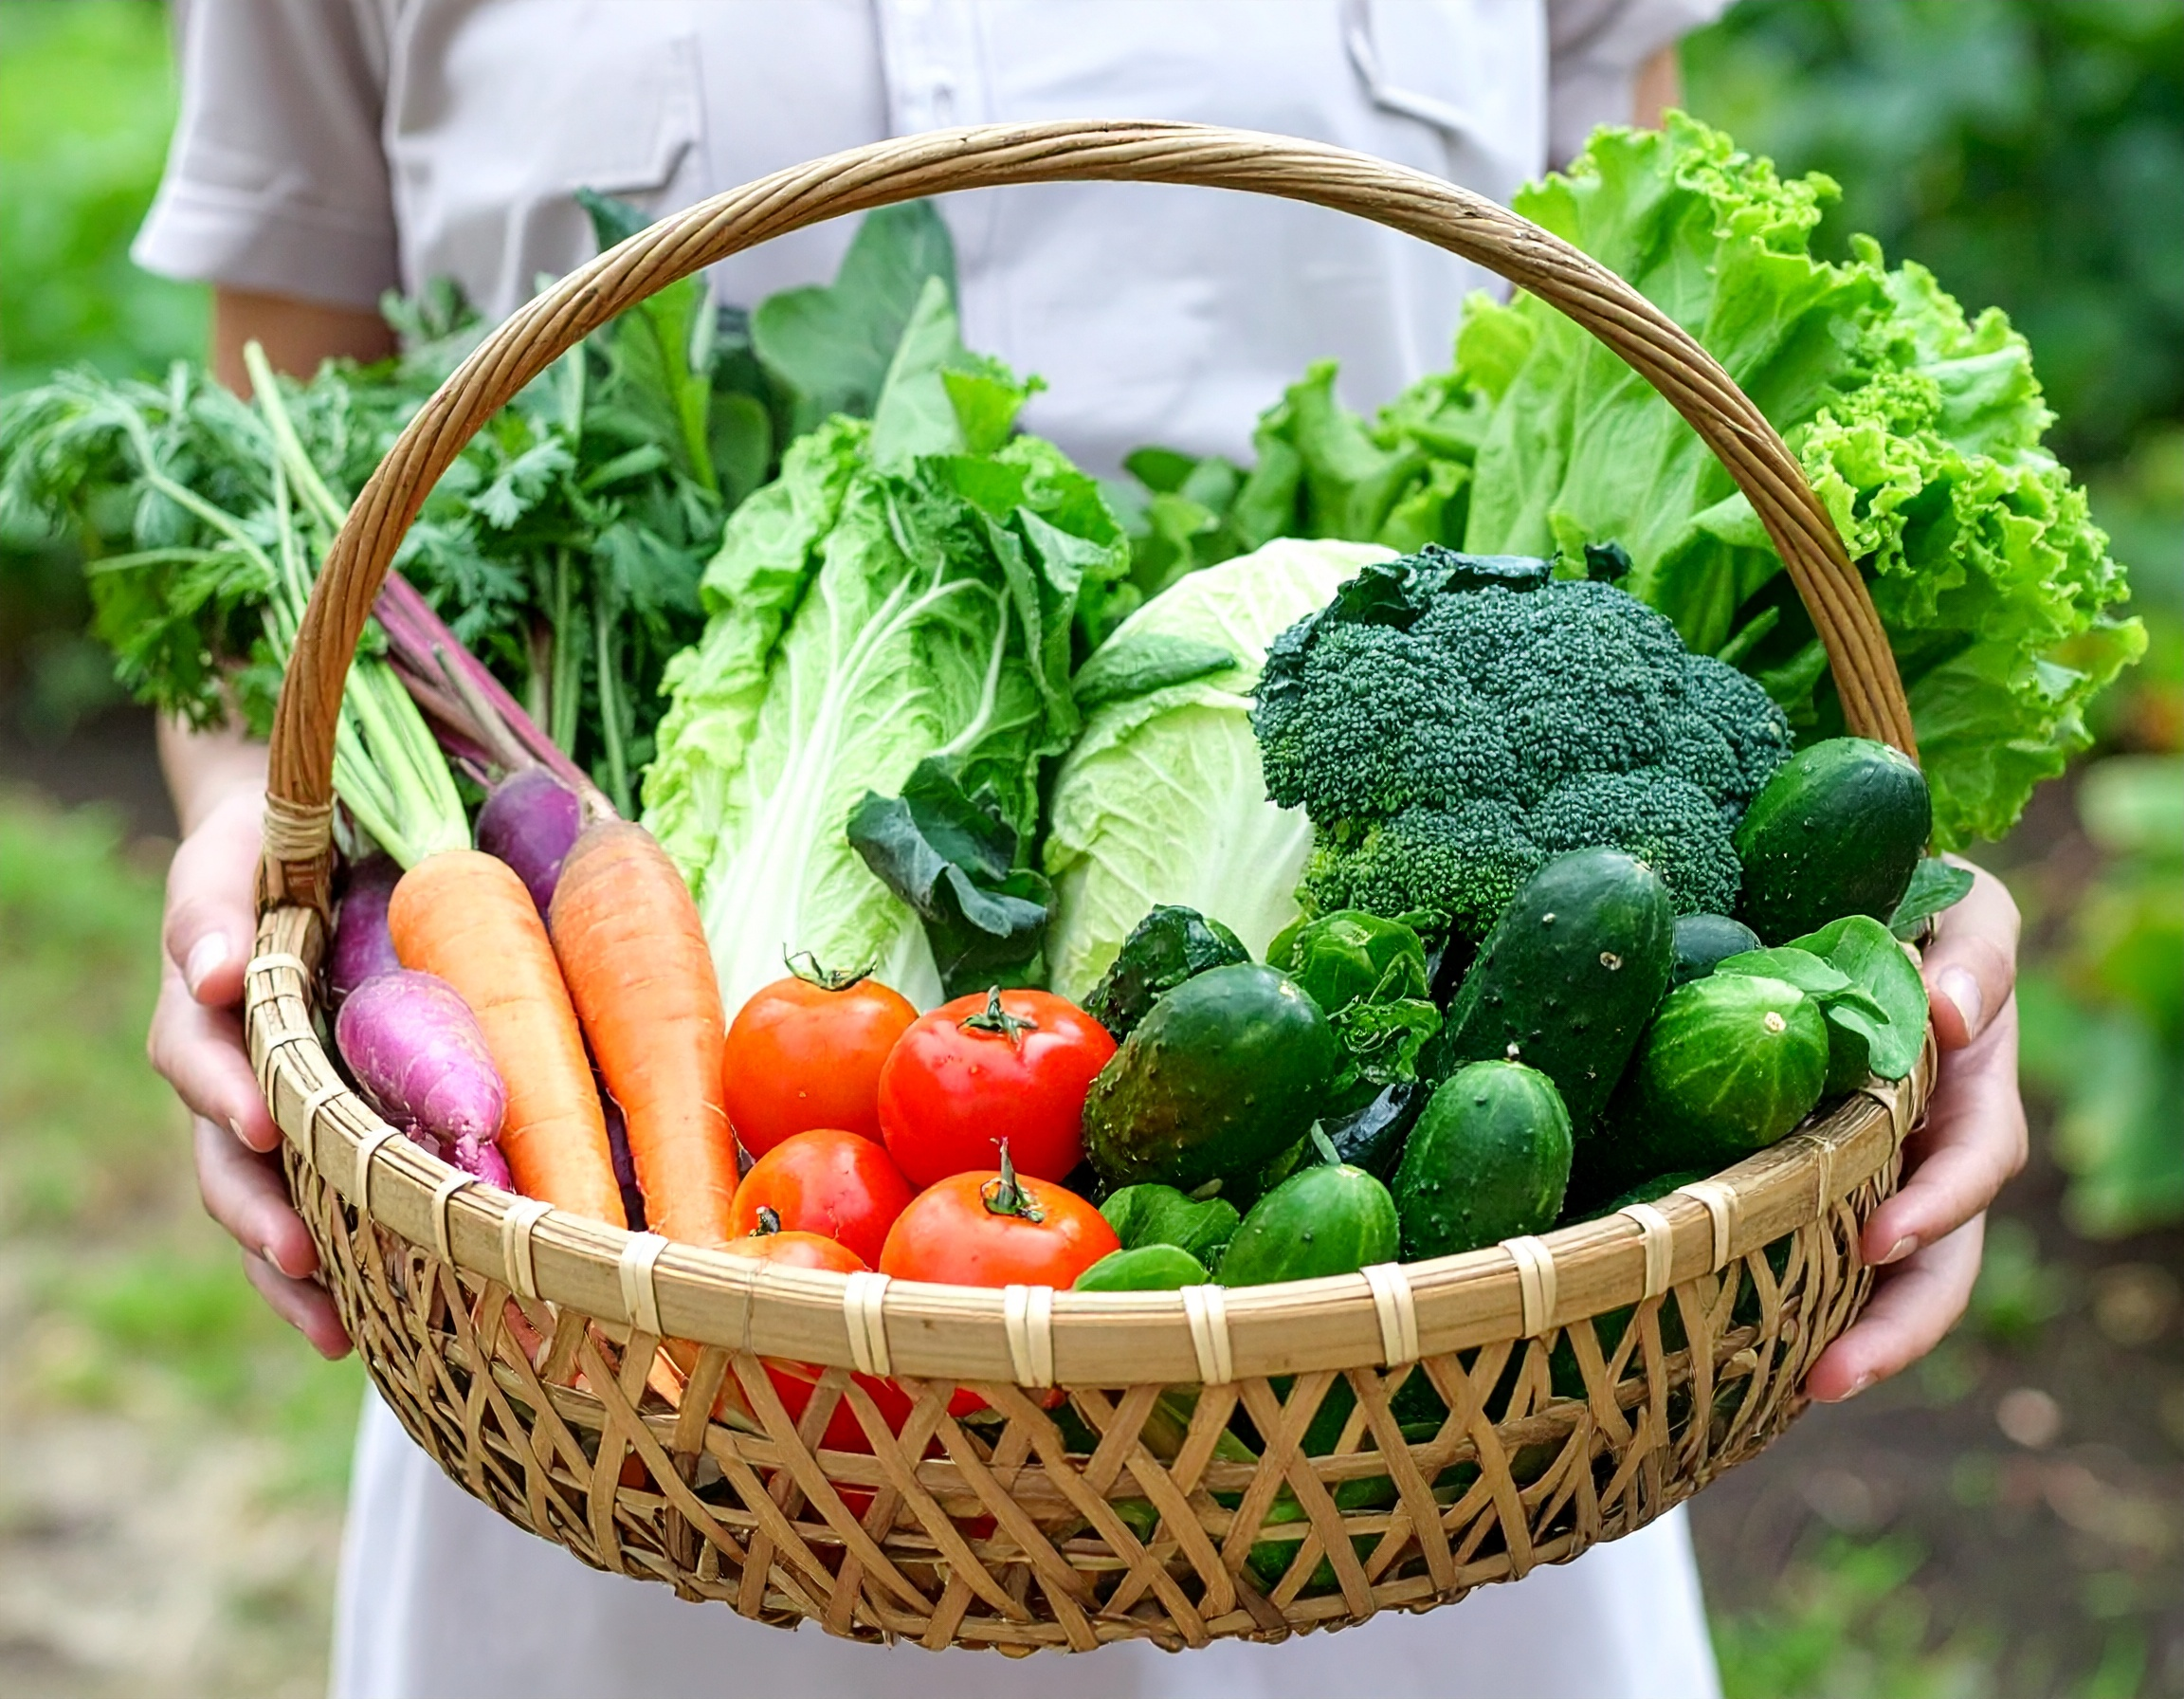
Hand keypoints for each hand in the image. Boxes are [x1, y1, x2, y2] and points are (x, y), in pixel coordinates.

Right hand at [149, 778, 350, 1357]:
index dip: (226, 1090)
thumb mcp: (237, 854)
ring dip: (287, 1266)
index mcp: (206, 1001)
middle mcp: (226, 1068)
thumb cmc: (268, 846)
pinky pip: (309, 1209)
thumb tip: (213, 974)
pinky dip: (325, 1273)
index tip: (264, 1123)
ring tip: (332, 1325)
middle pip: (222, 1156)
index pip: (198, 1052)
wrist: (290, 848)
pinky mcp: (313, 1133)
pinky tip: (360, 1328)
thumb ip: (215, 907)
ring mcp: (267, 1108)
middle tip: (298, 1252)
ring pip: (260, 1202)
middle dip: (257, 1211)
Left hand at [1807, 861, 2023, 1401]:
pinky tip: (1738, 1349)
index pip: (1974, 1166)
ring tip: (1792, 1388)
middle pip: (1937, 1262)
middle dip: (1893, 1329)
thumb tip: (1954, 1016)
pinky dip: (1790, 1302)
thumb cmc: (1913, 899)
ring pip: (1878, 1281)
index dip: (1936, 1209)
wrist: (1849, 893)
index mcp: (1971, 1089)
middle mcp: (1930, 1149)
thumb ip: (1975, 955)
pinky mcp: (1811, 1181)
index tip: (1877, 1239)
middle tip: (1829, 1377)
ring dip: (1846, 1339)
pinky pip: (1810, 1251)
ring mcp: (1875, 1172)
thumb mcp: (1964, 909)